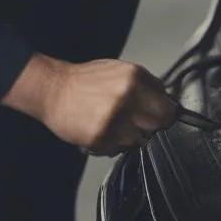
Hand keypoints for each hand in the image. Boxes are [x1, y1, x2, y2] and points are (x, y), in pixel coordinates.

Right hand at [1, 54, 178, 154]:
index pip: (166, 108)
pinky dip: (112, 145)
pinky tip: (102, 133)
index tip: (161, 118)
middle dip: (149, 127)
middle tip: (136, 124)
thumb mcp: (123, 70)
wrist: (54, 89)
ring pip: (137, 140)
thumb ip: (146, 84)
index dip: (165, 115)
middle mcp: (127, 98)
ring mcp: (113, 120)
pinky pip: (116, 149)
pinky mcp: (99, 138)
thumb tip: (166, 100)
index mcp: (135, 79)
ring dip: (130, 138)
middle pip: (155, 126)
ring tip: (116, 128)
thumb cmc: (90, 79)